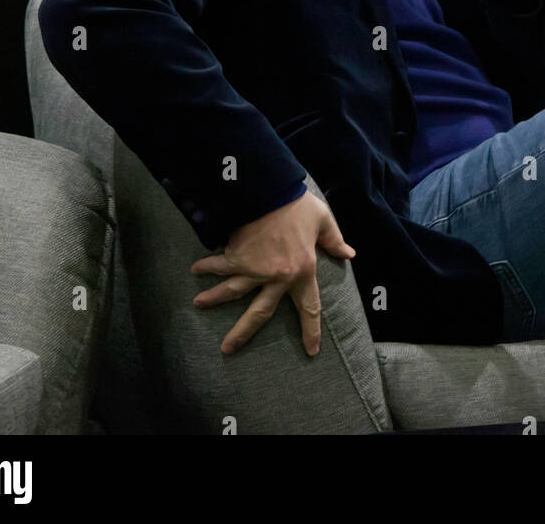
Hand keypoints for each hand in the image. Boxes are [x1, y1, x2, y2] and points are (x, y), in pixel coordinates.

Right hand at [190, 190, 354, 355]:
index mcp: (303, 271)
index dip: (311, 330)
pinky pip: (220, 265)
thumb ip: (334, 241)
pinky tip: (194, 269)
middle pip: (259, 313)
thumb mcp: (323, 221)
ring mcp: (254, 270)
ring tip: (198, 304)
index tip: (311, 351)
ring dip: (213, 299)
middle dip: (242, 333)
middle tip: (227, 349)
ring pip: (232, 292)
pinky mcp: (237, 257)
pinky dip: (206, 267)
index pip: (309, 307)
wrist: (271, 192)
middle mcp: (277, 277)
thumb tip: (349, 254)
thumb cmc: (299, 206)